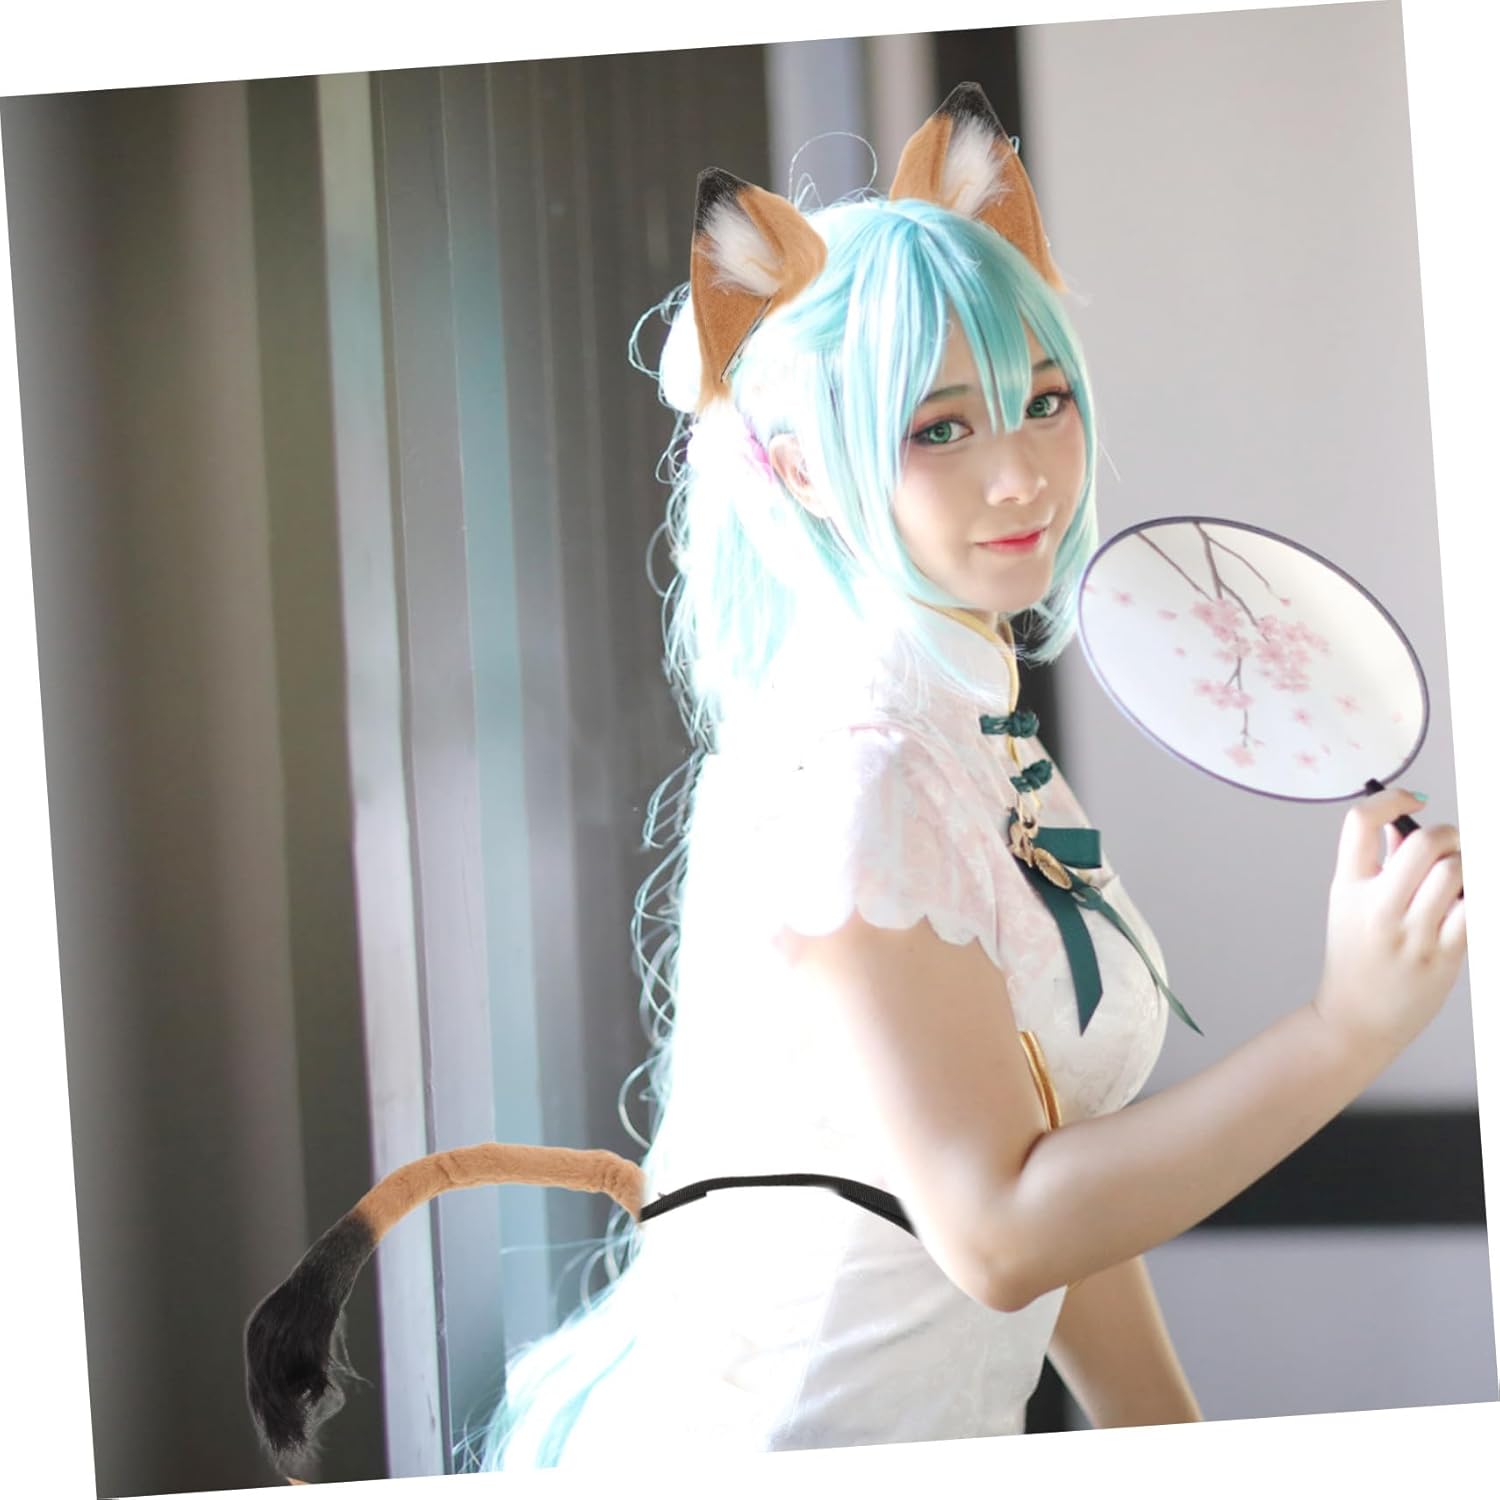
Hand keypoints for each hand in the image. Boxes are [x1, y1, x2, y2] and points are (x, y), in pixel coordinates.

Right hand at [1313, 787, 1465, 1060]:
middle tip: (1452, 845)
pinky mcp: (1444, 956)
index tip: (1410, 799)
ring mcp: (1413, 933)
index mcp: (1348, 888)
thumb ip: (1376, 863)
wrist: (1356, 1020)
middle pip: (1423, 843)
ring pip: (1456, 873)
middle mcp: (1378, 907)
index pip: (1359, 823)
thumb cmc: (1356, 960)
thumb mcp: (1349, 906)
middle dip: (1448, 835)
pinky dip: (1477, 899)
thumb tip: (1405, 825)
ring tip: (1462, 880)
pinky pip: (1476, 911)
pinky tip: (1469, 903)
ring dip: (1467, 867)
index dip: (1388, 798)